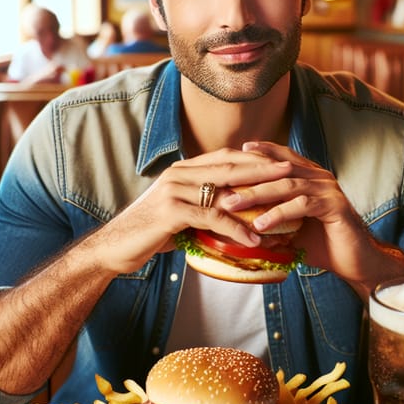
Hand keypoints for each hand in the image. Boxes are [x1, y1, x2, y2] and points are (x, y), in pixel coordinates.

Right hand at [86, 147, 295, 275]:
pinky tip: (254, 238)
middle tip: (290, 169)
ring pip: (224, 190)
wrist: (113, 247)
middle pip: (229, 166)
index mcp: (182, 170)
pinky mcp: (171, 212)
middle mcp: (178, 174)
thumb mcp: (179, 213)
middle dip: (262, 167)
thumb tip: (232, 214)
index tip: (280, 159)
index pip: (225, 156)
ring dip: (257, 197)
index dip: (254, 157)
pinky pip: (212, 218)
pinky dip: (236, 228)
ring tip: (283, 201)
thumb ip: (202, 207)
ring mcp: (174, 191)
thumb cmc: (148, 232)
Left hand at [220, 141, 403, 294]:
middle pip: (277, 170)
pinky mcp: (334, 206)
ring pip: (286, 185)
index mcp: (310, 176)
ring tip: (232, 205)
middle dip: (247, 177)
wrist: (356, 262)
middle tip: (219, 187)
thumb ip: (270, 218)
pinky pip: (301, 205)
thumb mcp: (291, 229)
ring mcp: (328, 189)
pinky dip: (278, 214)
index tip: (232, 153)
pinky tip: (260, 224)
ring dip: (256, 195)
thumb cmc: (322, 244)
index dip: (258, 153)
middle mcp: (320, 177)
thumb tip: (237, 223)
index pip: (281, 158)